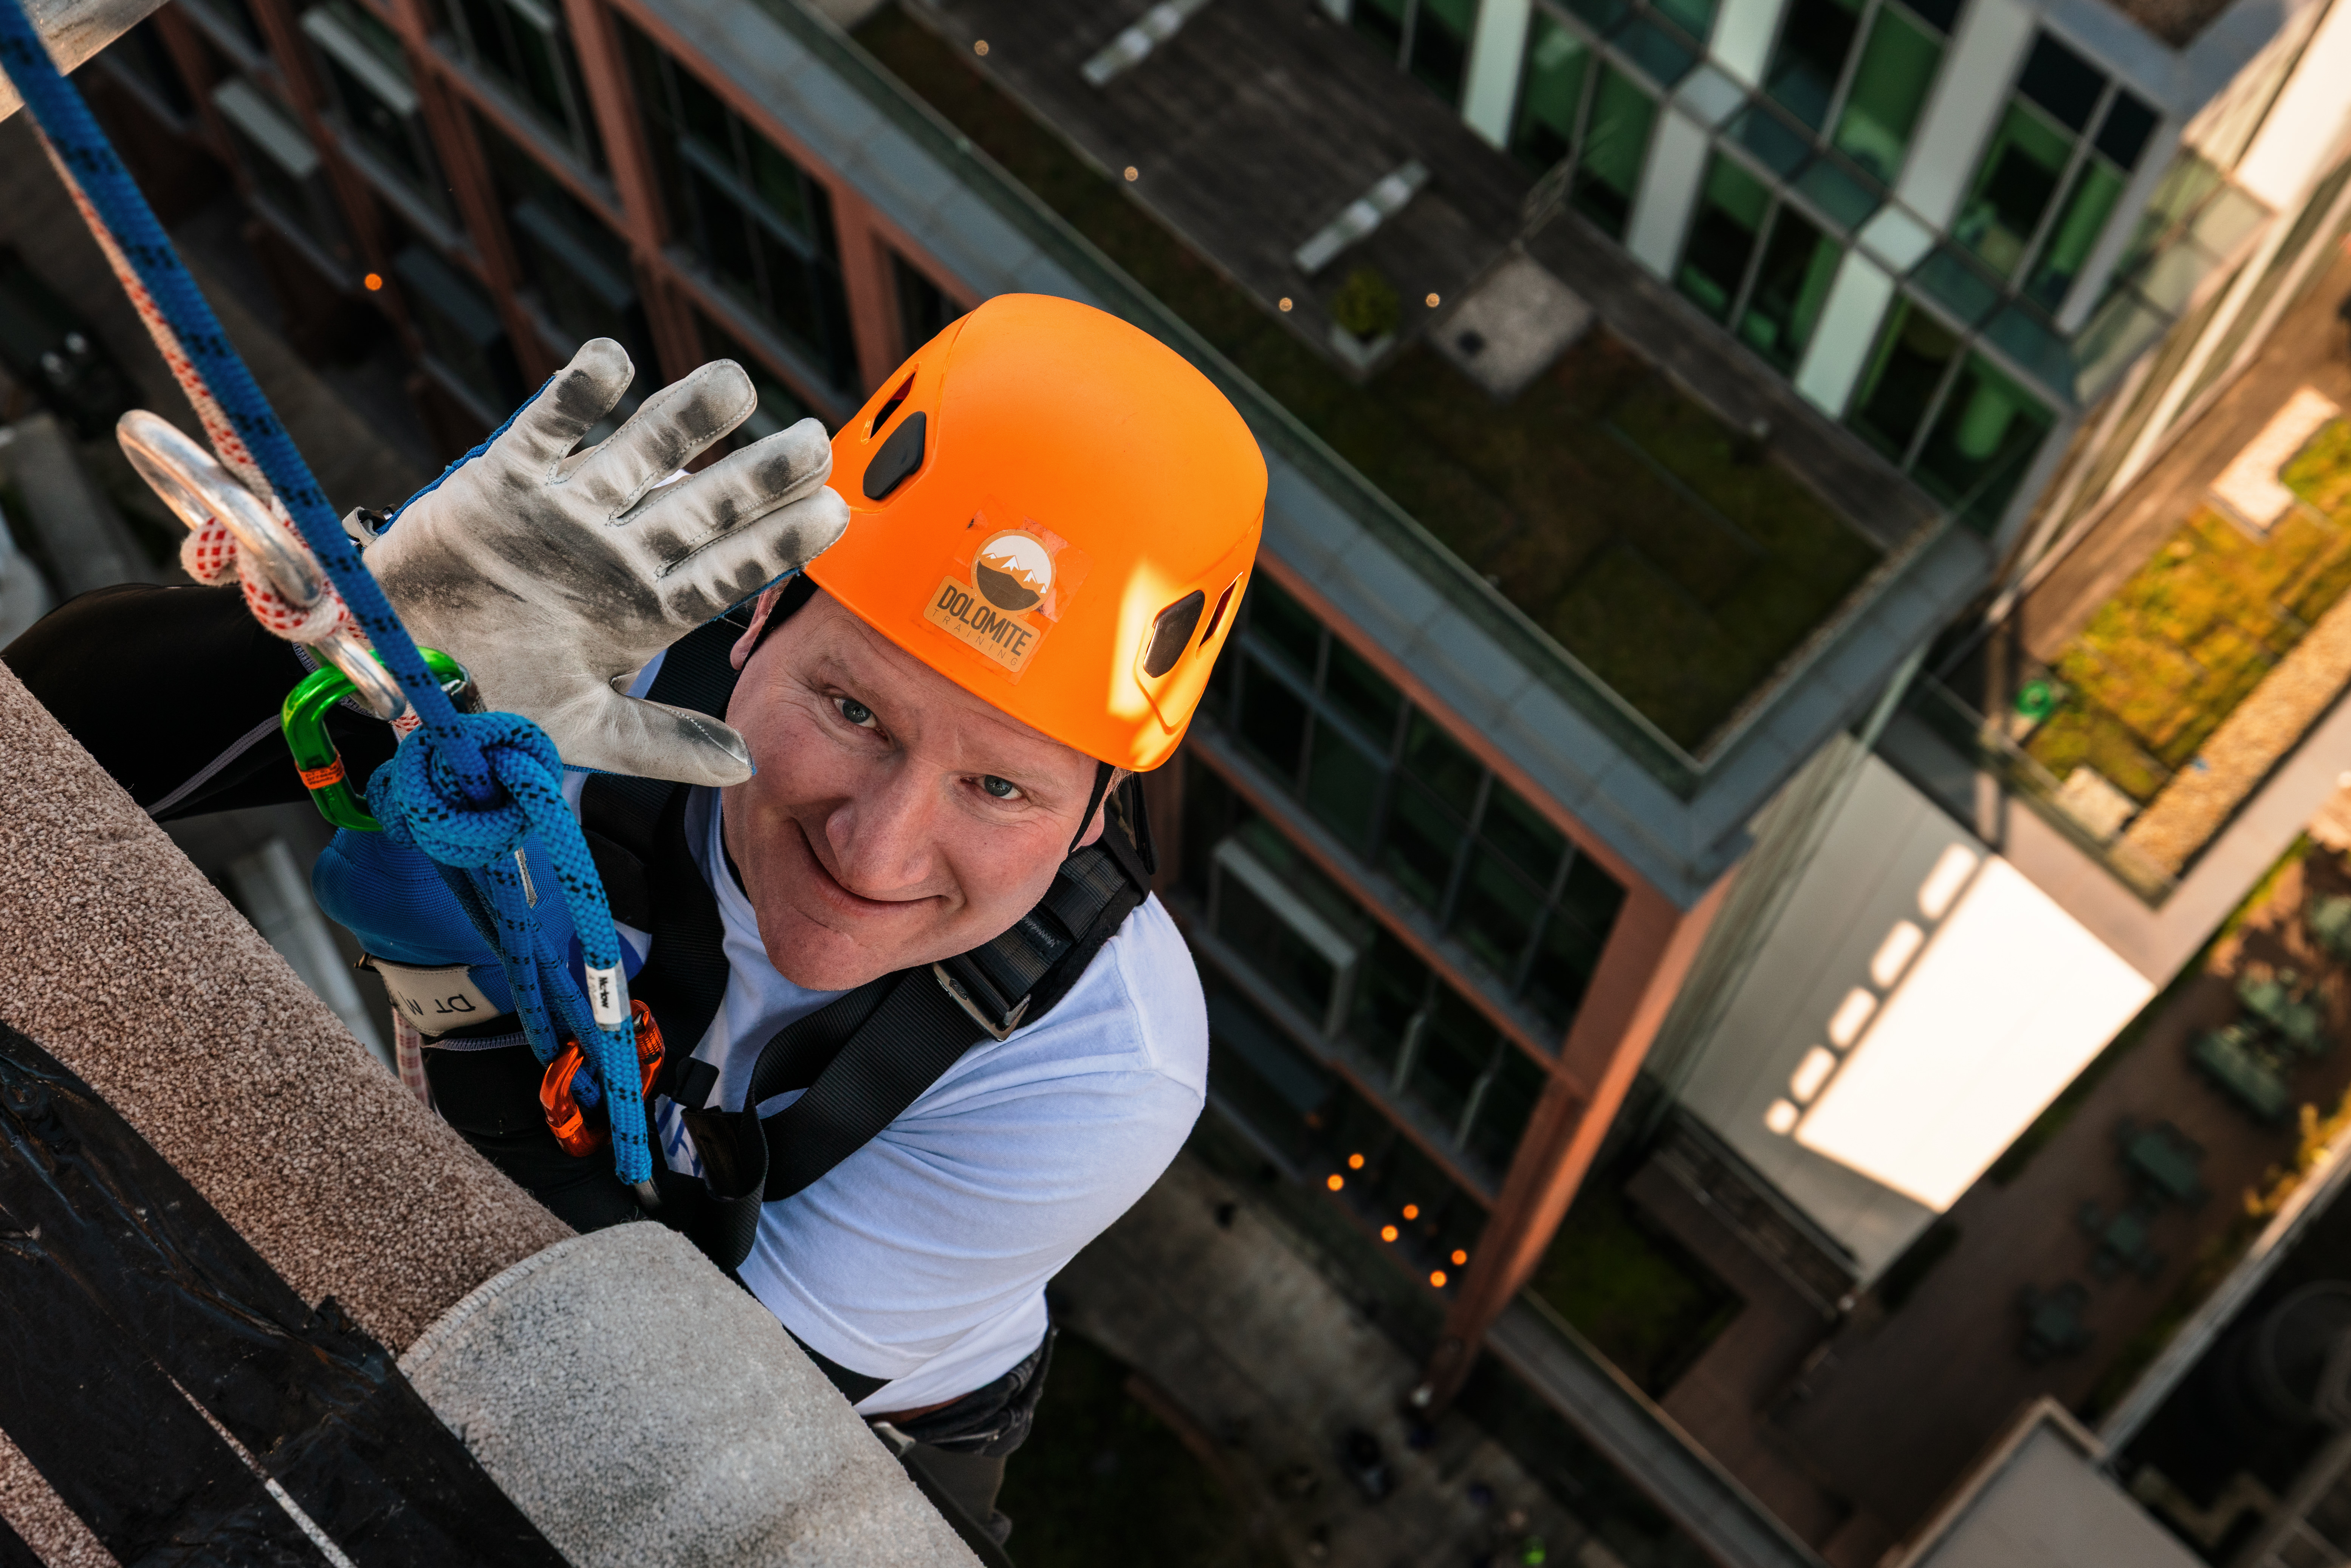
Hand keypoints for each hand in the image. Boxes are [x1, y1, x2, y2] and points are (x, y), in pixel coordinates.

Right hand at [365, 339, 846, 785]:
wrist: (399, 668)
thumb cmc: (492, 696)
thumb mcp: (583, 731)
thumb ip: (664, 744)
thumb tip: (745, 765)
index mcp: (646, 607)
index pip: (730, 571)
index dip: (780, 543)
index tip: (834, 515)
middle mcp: (618, 552)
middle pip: (704, 508)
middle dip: (758, 477)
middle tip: (815, 444)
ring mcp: (566, 513)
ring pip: (637, 458)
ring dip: (683, 420)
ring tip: (736, 385)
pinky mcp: (503, 482)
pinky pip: (545, 432)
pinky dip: (574, 397)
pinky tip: (613, 362)